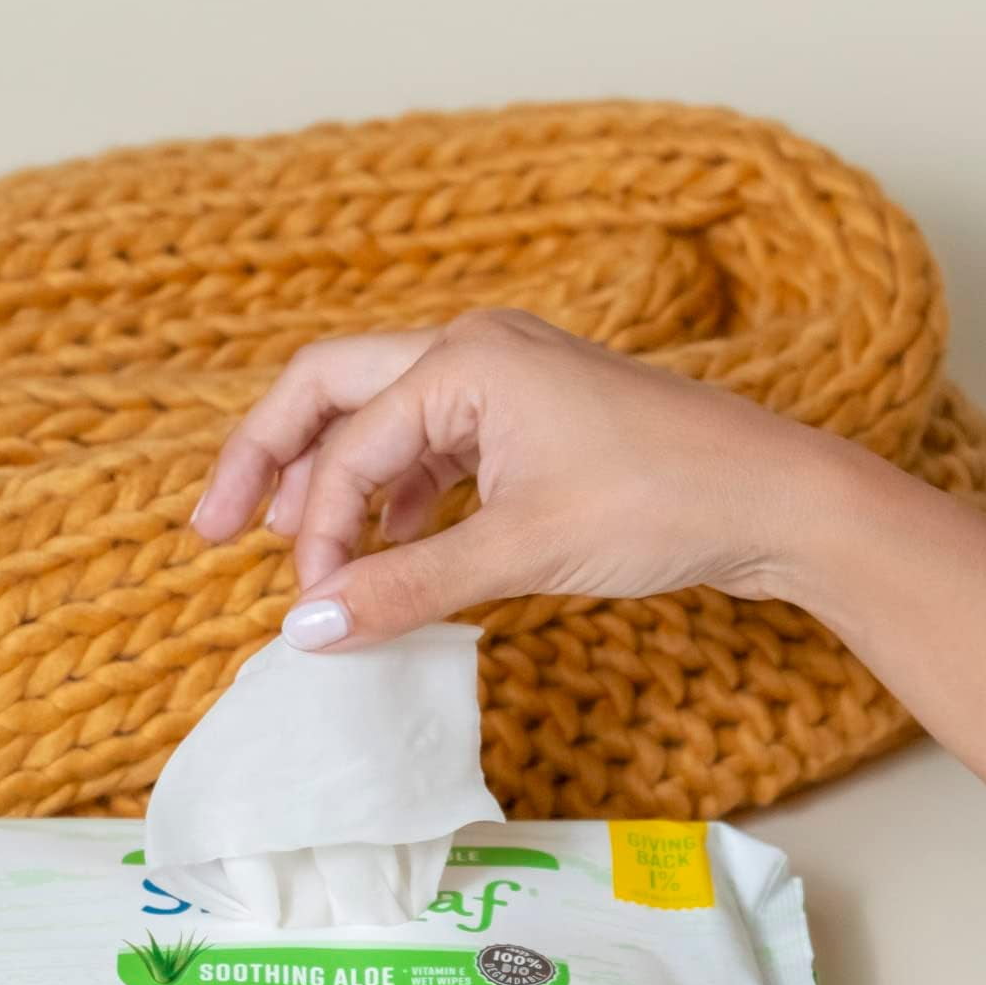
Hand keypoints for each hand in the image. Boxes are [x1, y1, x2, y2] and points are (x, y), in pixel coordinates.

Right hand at [190, 309, 848, 648]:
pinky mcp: (524, 420)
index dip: (314, 535)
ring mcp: (500, 382)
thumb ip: (407, 587)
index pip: (349, 448)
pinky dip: (395, 499)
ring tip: (295, 551)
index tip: (311, 613)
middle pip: (329, 391)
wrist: (773, 499)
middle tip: (212, 528)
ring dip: (333, 483)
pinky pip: (429, 449)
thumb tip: (306, 633)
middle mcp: (472, 352)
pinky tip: (386, 548)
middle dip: (269, 458)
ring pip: (379, 421)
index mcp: (463, 360)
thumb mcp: (522, 550)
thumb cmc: (662, 503)